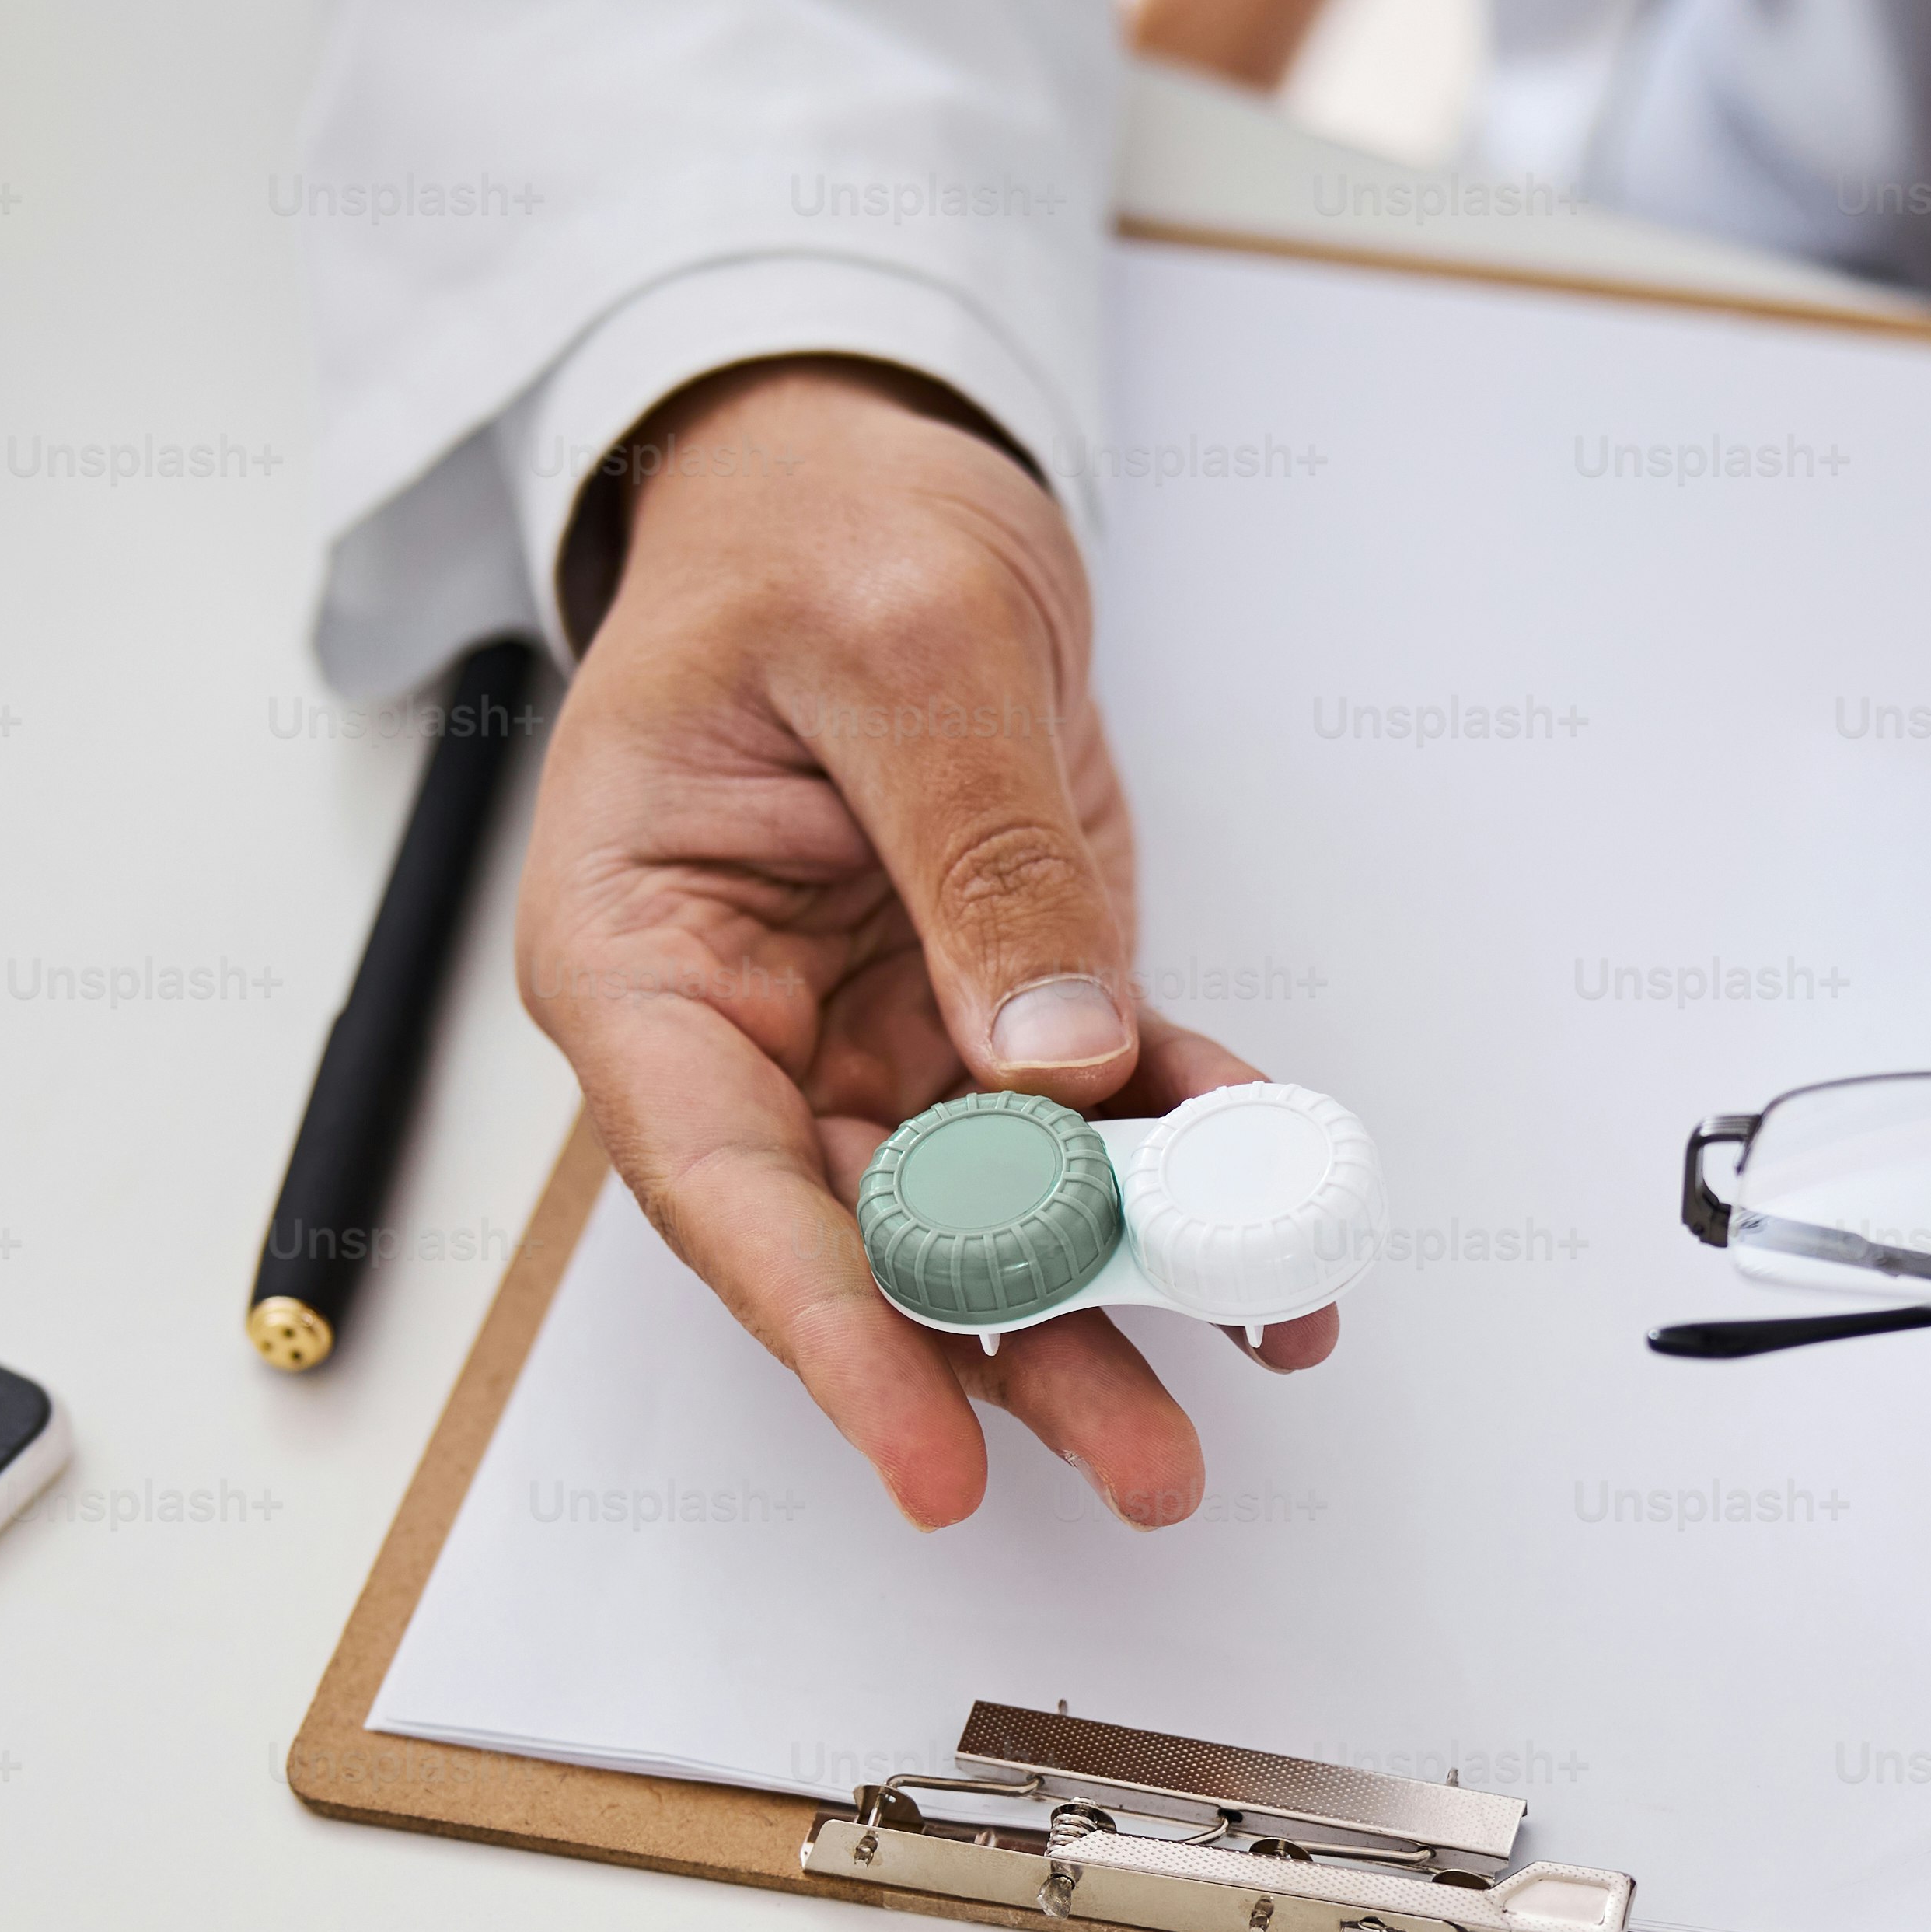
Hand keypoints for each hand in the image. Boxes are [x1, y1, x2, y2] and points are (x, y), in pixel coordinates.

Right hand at [513, 356, 1331, 1532]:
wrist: (863, 465)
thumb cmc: (818, 528)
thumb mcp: (905, 646)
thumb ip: (980, 856)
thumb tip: (1059, 1065)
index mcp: (641, 952)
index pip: (723, 1185)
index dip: (831, 1333)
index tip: (929, 1461)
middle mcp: (749, 1026)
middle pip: (876, 1239)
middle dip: (1014, 1357)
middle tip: (1147, 1466)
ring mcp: (879, 1030)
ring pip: (1000, 1212)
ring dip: (1125, 1298)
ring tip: (1254, 1367)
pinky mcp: (997, 1002)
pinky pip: (1106, 1114)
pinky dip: (1197, 1167)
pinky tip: (1288, 1229)